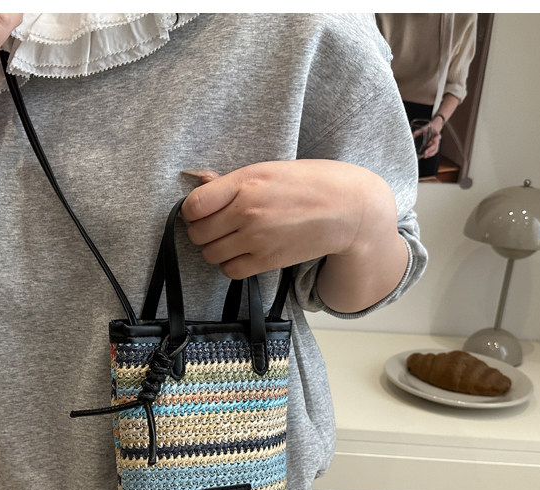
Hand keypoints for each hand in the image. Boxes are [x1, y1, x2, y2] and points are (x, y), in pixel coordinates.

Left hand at [180, 159, 396, 279]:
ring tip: (230, 239)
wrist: (349, 210)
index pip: (193, 205)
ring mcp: (256, 239)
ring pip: (210, 254)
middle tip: (216, 226)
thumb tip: (201, 185)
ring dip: (214, 249)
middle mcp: (247, 212)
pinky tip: (241, 254)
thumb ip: (233, 181)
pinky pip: (230, 271)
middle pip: (198, 233)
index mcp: (246, 183)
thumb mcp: (269, 169)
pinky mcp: (267, 261)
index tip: (199, 211)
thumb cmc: (312, 183)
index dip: (191, 211)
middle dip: (201, 230)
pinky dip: (230, 265)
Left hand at [412, 120, 441, 158]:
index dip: (432, 143)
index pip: (435, 140)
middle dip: (430, 151)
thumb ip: (418, 132)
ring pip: (435, 150)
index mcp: (435, 135)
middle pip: (435, 146)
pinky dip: (431, 154)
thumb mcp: (423, 128)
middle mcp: (437, 139)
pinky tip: (426, 156)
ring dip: (431, 154)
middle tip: (424, 154)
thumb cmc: (429, 128)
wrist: (435, 126)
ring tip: (425, 156)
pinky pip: (435, 151)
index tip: (428, 146)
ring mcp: (437, 143)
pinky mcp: (435, 145)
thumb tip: (412, 135)